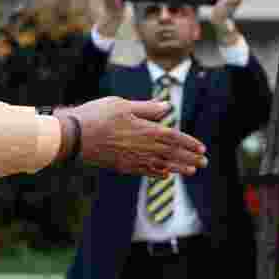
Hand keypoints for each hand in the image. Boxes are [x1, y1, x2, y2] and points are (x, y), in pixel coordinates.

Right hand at [62, 97, 206, 177]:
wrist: (74, 137)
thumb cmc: (96, 115)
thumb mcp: (122, 104)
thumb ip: (147, 108)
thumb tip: (167, 108)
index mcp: (145, 129)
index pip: (173, 137)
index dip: (189, 143)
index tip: (202, 148)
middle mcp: (142, 147)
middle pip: (171, 153)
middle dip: (189, 158)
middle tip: (204, 163)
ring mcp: (132, 159)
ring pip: (161, 165)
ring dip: (178, 168)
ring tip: (192, 171)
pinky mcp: (122, 166)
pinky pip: (144, 171)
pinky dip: (157, 173)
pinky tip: (165, 175)